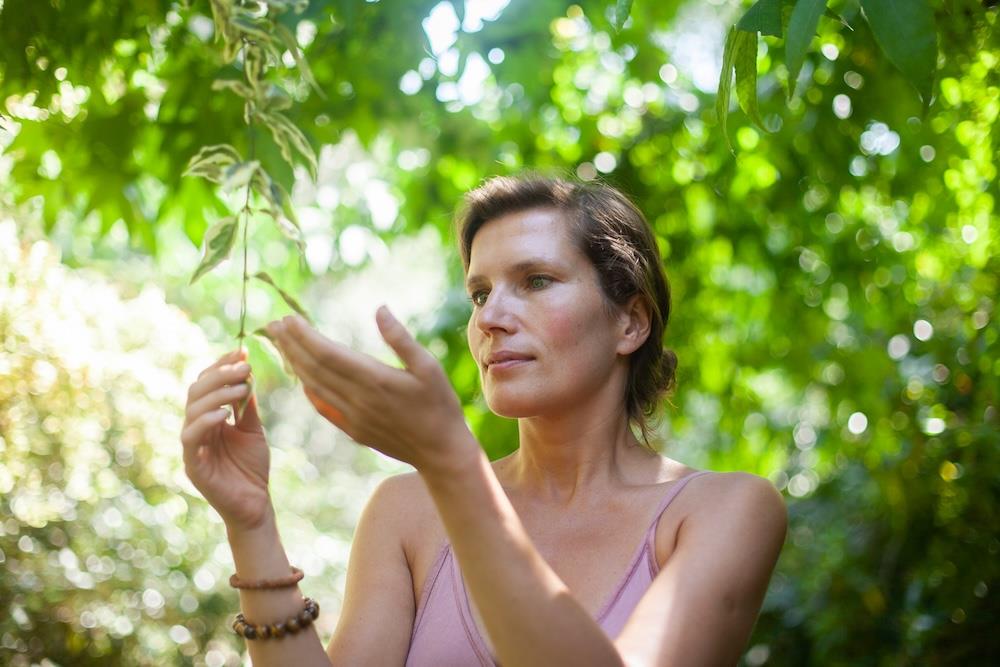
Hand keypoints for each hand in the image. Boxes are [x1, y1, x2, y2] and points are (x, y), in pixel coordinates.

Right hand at [180, 349, 272, 531]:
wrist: (255, 505)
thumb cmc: (251, 468)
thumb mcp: (253, 430)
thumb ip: (246, 406)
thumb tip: (246, 373)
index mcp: (208, 419)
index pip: (206, 384)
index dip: (221, 366)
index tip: (242, 351)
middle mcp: (196, 429)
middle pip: (196, 392)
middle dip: (220, 374)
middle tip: (243, 365)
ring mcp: (192, 446)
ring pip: (192, 410)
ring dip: (217, 394)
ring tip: (240, 386)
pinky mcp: (192, 464)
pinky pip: (190, 437)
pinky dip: (206, 421)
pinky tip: (224, 413)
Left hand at [265, 307, 474, 473]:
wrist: (440, 451)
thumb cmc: (439, 404)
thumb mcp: (429, 366)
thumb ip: (400, 338)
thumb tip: (380, 309)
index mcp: (374, 379)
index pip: (327, 353)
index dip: (304, 336)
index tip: (289, 318)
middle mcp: (357, 399)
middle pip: (313, 368)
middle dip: (290, 344)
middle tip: (273, 324)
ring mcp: (352, 417)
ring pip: (313, 386)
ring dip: (294, 363)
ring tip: (282, 344)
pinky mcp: (353, 430)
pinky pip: (322, 405)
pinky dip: (308, 388)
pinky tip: (302, 376)